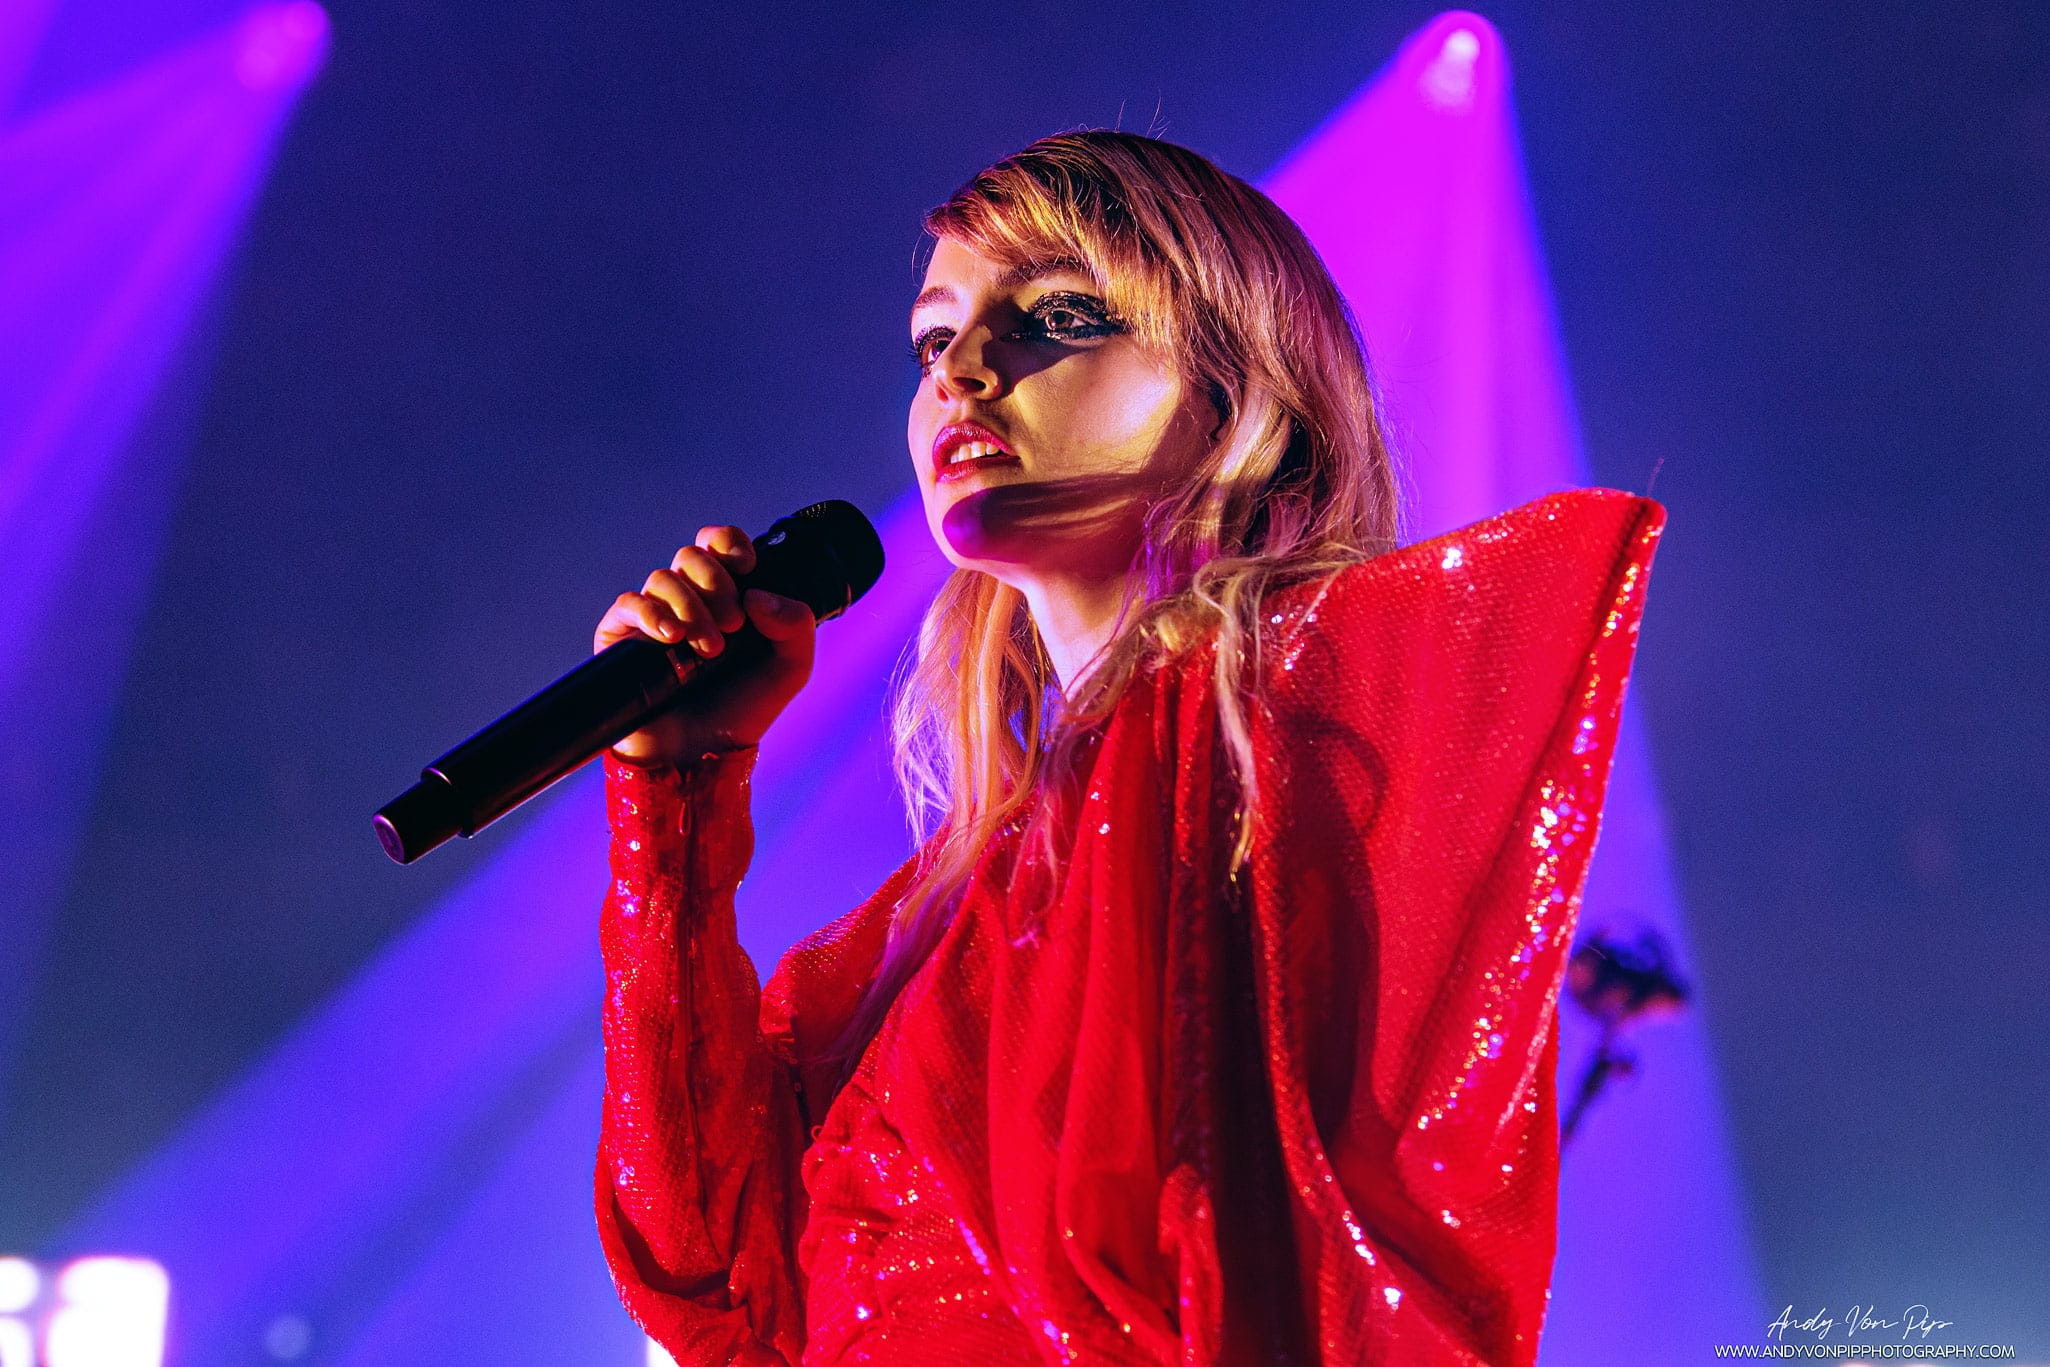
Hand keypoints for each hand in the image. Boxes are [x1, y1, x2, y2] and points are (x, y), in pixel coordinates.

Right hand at [594, 524, 816, 765]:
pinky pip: (629, 603)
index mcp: (726, 594)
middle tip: (734, 626)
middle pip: (692, 556)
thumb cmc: (743, 709)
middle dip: (717, 584)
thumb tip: (758, 594)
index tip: (748, 567)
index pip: (719, 544)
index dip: (730, 543)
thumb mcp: (790, 668)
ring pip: (663, 578)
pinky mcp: (622, 637)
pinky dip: (652, 613)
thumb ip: (795, 626)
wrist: (702, 756)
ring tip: (711, 650)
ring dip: (692, 606)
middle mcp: (688, 599)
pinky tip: (672, 636)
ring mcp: (654, 615)